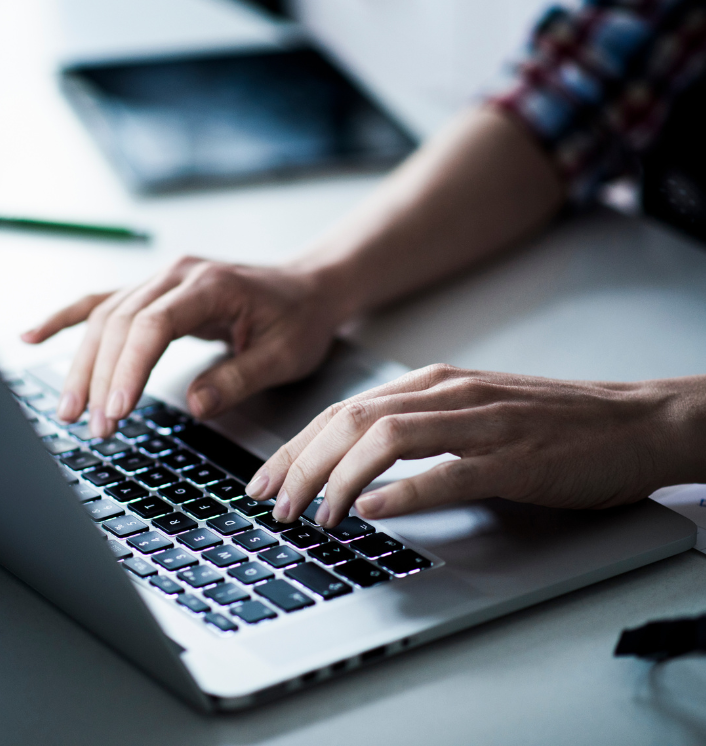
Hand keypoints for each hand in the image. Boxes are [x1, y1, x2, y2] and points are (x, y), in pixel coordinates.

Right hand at [22, 257, 347, 435]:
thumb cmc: (300, 319)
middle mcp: (177, 275)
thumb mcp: (284, 355)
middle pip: (120, 322)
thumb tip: (193, 403)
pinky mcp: (154, 292)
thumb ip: (238, 377)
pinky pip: (102, 302)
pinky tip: (34, 335)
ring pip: (105, 316)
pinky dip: (67, 319)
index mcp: (210, 285)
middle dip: (101, 376)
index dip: (129, 368)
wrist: (308, 288)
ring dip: (83, 362)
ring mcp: (161, 279)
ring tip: (69, 409)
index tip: (116, 410)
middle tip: (93, 426)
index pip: (153, 324)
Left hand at [245, 364, 695, 527]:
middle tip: (273, 506)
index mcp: (432, 384)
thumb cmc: (550, 422)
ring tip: (315, 515)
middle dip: (301, 464)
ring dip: (340, 478)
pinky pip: (450, 470)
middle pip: (351, 420)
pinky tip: (374, 509)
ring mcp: (482, 423)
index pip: (342, 411)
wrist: (634, 422)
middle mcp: (448, 394)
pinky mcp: (516, 457)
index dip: (295, 447)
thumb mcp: (469, 412)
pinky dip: (406, 490)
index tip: (264, 480)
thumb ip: (416, 427)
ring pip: (388, 438)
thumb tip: (356, 465)